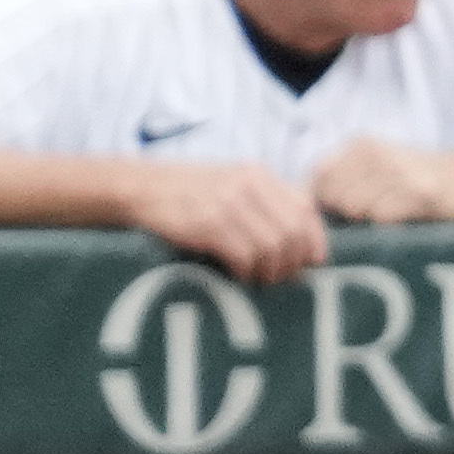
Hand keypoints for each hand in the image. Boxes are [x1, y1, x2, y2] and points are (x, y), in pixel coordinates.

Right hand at [125, 159, 332, 284]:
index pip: (306, 209)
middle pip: (294, 232)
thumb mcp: (231, 181)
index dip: (315, 239)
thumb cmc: (188, 191)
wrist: (139, 186)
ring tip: (259, 278)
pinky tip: (238, 274)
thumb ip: (265, 199)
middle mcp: (249, 186)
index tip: (311, 261)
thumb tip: (301, 235)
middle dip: (293, 261)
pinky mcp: (207, 224)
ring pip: (273, 247)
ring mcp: (228, 204)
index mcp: (259, 174)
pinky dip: (247, 271)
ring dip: (270, 270)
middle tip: (282, 276)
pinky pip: (245, 255)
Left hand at [307, 136, 453, 223]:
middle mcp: (376, 154)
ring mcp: (398, 172)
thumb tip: (299, 203)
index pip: (319, 178)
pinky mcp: (418, 194)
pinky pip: (381, 219)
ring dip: (368, 221)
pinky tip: (405, 218)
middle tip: (372, 215)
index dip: (325, 201)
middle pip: (333, 198)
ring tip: (390, 214)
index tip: (344, 211)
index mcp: (361, 146)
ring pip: (355, 209)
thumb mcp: (377, 165)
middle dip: (345, 214)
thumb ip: (341, 178)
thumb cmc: (416, 180)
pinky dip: (388, 226)